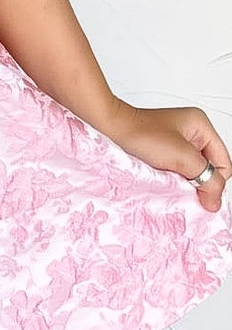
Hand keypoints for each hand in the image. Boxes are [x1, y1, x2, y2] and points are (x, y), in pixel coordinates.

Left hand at [98, 98, 230, 212]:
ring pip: (192, 172)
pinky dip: (173, 178)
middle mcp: (191, 132)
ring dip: (183, 181)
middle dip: (198, 181)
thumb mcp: (182, 158)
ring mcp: (177, 141)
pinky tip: (162, 178)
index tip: (199, 193)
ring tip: (169, 179)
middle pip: (208, 168)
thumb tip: (215, 203)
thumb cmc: (142, 135)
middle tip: (181, 185)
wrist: (109, 129)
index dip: (213, 180)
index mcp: (201, 126)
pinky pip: (177, 170)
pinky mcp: (162, 150)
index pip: (223, 164)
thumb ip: (206, 179)